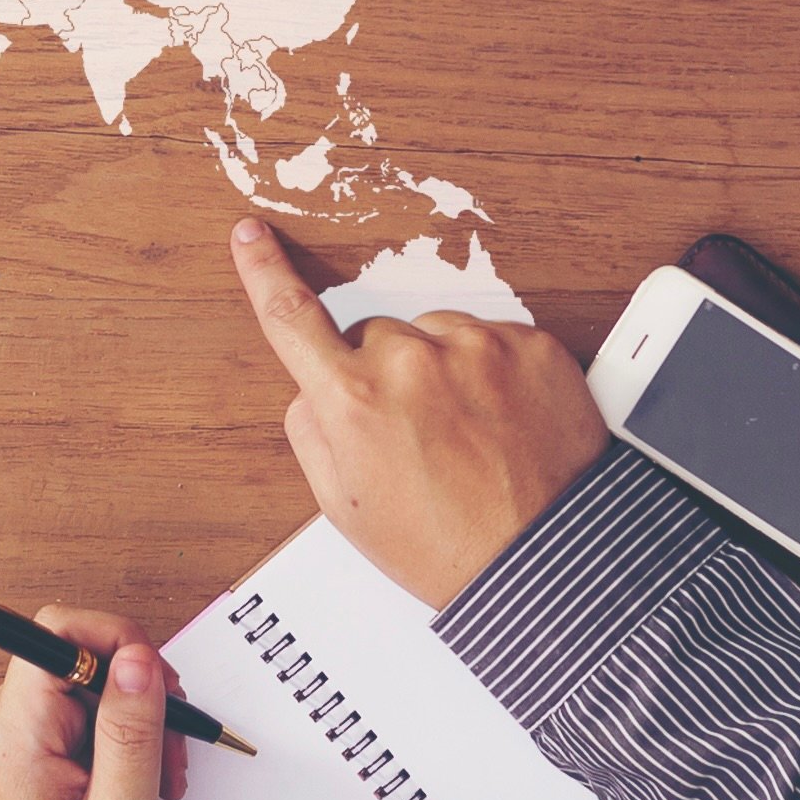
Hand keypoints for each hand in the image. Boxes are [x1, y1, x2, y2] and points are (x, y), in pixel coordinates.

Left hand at [0, 607, 184, 799]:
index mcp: (11, 737)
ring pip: (79, 688)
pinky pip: (68, 717)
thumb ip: (131, 733)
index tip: (158, 683)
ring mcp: (0, 737)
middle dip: (136, 694)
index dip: (116, 639)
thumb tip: (137, 656)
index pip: (56, 633)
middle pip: (75, 659)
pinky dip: (108, 740)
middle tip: (173, 752)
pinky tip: (130, 781)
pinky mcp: (13, 750)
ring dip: (129, 722)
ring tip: (157, 778)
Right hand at [230, 220, 613, 607]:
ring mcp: (477, 347)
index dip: (264, 271)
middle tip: (415, 433)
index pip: (291, 317)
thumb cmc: (446, 547)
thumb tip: (311, 389)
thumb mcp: (345, 506)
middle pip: (374, 336)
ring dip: (442, 368)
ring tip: (467, 434)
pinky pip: (493, 339)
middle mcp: (412, 361)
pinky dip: (493, 372)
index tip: (252, 235)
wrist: (548, 563)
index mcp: (353, 400)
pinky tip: (502, 422)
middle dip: (382, 372)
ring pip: (436, 334)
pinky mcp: (531, 345)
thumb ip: (311, 432)